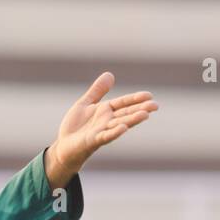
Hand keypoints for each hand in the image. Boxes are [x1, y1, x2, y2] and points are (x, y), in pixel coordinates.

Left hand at [45, 72, 157, 188]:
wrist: (64, 146)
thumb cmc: (75, 127)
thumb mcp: (85, 103)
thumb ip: (97, 91)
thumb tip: (110, 74)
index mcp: (106, 111)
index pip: (123, 103)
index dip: (135, 99)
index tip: (149, 95)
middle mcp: (107, 121)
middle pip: (126, 113)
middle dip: (140, 109)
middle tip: (155, 106)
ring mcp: (101, 131)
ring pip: (119, 124)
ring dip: (132, 120)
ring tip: (145, 115)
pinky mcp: (93, 140)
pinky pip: (105, 136)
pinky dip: (114, 132)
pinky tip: (123, 128)